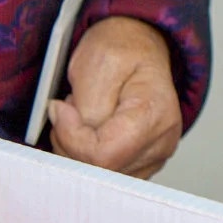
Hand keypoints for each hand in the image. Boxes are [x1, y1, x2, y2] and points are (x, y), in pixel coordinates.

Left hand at [48, 16, 182, 177]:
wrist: (138, 45)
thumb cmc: (123, 48)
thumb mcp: (99, 60)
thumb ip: (88, 106)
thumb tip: (75, 139)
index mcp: (156, 113)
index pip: (104, 155)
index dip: (71, 137)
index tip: (60, 108)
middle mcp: (161, 142)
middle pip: (99, 171)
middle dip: (70, 142)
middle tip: (69, 109)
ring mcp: (153, 157)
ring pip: (97, 177)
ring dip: (75, 149)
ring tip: (81, 116)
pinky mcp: (140, 165)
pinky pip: (101, 175)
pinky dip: (84, 156)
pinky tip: (88, 131)